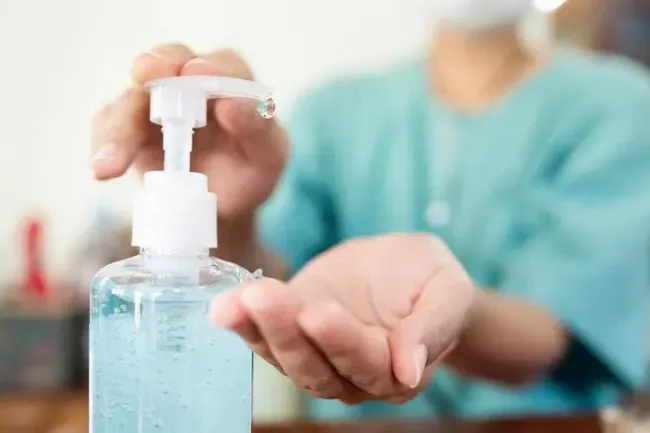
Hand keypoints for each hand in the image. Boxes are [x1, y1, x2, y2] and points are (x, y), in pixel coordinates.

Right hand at [91, 43, 287, 220]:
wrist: (219, 206)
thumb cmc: (248, 174)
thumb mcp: (268, 158)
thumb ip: (258, 129)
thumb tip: (232, 105)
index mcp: (232, 83)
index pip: (224, 65)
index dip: (210, 68)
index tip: (194, 74)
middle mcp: (190, 83)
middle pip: (169, 61)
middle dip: (157, 67)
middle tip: (145, 73)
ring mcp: (155, 102)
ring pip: (131, 99)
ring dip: (120, 128)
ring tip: (111, 164)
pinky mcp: (128, 125)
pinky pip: (109, 127)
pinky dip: (105, 147)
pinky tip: (103, 169)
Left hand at [210, 233, 475, 403]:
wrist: (404, 270)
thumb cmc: (431, 281)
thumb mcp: (449, 290)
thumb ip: (435, 327)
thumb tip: (411, 370)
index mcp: (397, 370)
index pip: (366, 363)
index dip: (340, 341)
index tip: (317, 312)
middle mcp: (353, 375)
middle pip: (316, 368)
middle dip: (287, 333)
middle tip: (264, 296)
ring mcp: (318, 356)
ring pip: (285, 357)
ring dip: (258, 330)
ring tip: (236, 301)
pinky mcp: (292, 332)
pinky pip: (265, 336)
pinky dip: (243, 323)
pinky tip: (224, 305)